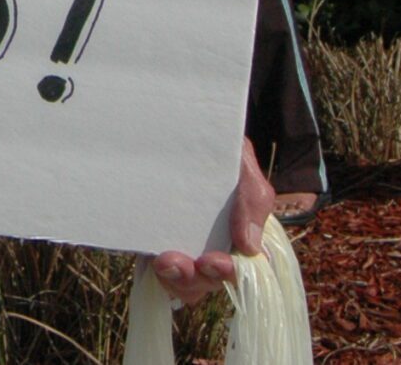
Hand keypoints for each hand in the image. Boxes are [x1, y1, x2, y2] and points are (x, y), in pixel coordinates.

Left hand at [148, 138, 274, 304]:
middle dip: (196, 279)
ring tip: (162, 261)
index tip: (212, 261)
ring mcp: (180, 240)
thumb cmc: (213, 142)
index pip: (244, 267)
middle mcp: (211, 242)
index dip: (231, 272)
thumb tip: (249, 246)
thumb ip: (253, 195)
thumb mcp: (239, 159)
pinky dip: (153, 269)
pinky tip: (147, 255)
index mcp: (238, 228)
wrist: (173, 118)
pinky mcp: (151, 236)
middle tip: (176, 262)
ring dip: (174, 279)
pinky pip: (153, 268)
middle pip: (208, 281)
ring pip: (181, 281)